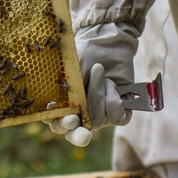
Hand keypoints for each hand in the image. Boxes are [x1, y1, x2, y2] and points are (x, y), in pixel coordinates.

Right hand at [44, 23, 138, 145]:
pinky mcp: (119, 112)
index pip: (58, 124)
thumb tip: (60, 105)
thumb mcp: (70, 69)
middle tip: (74, 119)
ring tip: (99, 70)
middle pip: (77, 135)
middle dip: (76, 134)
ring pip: (98, 121)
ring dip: (98, 94)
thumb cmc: (85, 53)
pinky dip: (113, 98)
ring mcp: (100, 114)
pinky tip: (111, 83)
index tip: (60, 113)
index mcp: (64, 106)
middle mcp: (82, 114)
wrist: (108, 41)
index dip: (60, 124)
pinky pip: (116, 117)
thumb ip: (67, 90)